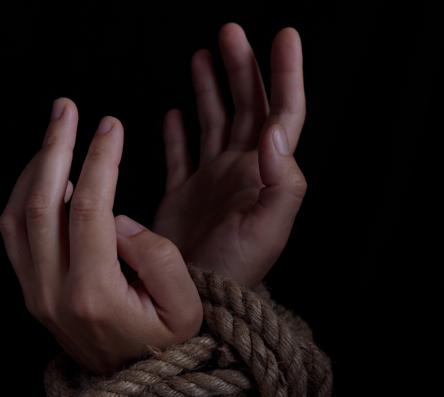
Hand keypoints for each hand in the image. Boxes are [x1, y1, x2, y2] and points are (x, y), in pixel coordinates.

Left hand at [0, 98, 202, 375]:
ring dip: (34, 167)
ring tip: (56, 130)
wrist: (131, 386)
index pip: (88, 209)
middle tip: (66, 107)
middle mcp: (53, 293)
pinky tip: (46, 170)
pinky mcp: (28, 291)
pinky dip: (24, 194)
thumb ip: (158, 259)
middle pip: (41, 204)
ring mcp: (34, 293)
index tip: (111, 125)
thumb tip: (120, 217)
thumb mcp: (186, 308)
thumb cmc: (166, 343)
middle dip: (54, 147)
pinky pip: (13, 234)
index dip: (98, 160)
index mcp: (94, 294)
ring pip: (17, 216)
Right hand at [153, 24, 307, 286]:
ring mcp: (210, 182)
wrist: (197, 301)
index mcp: (262, 173)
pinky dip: (178, 133)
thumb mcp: (268, 228)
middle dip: (241, 68)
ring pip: (213, 123)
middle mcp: (239, 171)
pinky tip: (173, 113)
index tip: (284, 36)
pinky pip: (180, 156)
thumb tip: (275, 127)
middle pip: (246, 107)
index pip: (281, 112)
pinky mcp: (182, 197)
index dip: (285, 74)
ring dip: (211, 89)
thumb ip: (281, 179)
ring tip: (202, 55)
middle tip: (230, 33)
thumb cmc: (236, 270)